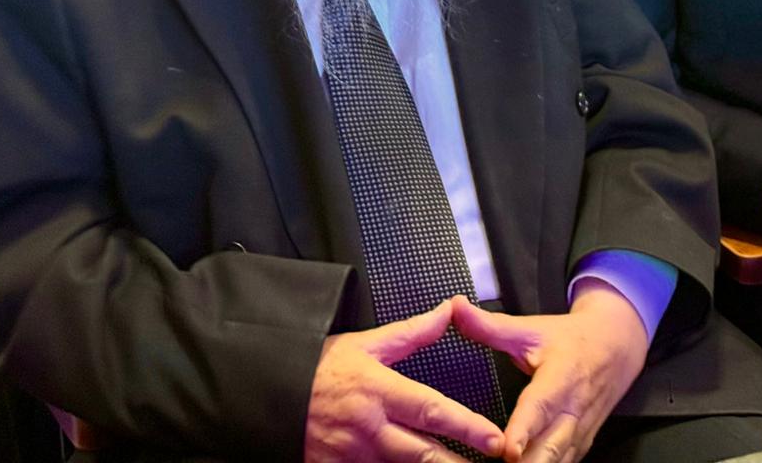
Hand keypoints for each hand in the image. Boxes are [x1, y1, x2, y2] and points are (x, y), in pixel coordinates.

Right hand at [304, 300, 504, 462]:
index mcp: (379, 390)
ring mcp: (352, 456)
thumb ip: (412, 333)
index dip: (465, 426)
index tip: (494, 438)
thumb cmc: (319, 368)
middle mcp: (368, 428)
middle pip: (422, 454)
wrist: (267, 392)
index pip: (431, 410)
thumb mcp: (365, 343)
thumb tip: (447, 312)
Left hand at [452, 283, 645, 462]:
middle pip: (551, 448)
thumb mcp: (531, 328)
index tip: (508, 451)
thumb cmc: (570, 340)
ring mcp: (579, 432)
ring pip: (559, 462)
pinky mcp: (581, 445)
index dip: (524, 431)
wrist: (617, 346)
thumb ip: (490, 325)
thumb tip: (455, 307)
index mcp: (560, 377)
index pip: (540, 407)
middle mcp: (573, 409)